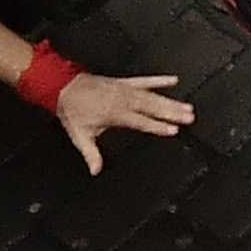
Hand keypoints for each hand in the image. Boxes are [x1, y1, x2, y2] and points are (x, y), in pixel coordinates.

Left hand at [54, 68, 190, 170]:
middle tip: (189, 116)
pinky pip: (144, 80)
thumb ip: (91, 154)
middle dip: (171, 112)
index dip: (157, 126)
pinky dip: (159, 80)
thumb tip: (95, 170)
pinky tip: (173, 80)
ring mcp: (124, 89)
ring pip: (152, 95)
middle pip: (152, 107)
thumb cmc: (72, 110)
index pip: (141, 121)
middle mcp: (122, 100)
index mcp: (114, 113)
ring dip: (170, 101)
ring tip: (187, 106)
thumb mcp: (80, 135)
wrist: (62, 86)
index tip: (173, 130)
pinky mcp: (123, 82)